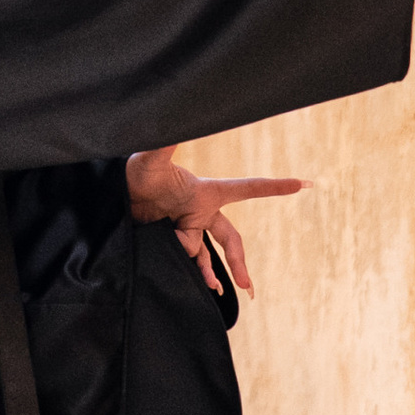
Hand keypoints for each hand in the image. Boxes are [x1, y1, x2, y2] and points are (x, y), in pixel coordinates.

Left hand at [123, 144, 303, 293]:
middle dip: (239, 260)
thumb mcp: (150, 160)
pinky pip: (189, 259)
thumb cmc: (133, 171)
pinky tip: (202, 287)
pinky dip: (196, 273)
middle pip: (230, 238)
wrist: (112, 192)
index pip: (246, 188)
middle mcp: (199, 211)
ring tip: (218, 291)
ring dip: (214, 273)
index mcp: (205, 191)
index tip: (302, 184)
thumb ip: (164, 145)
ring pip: (208, 255)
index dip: (273, 187)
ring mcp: (186, 227)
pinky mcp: (171, 241)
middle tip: (247, 285)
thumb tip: (171, 122)